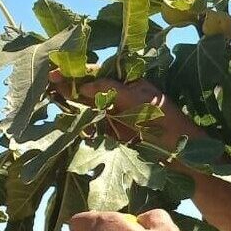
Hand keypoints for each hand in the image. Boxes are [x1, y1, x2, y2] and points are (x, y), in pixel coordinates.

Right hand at [47, 68, 205, 147]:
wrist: (185, 160)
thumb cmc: (169, 125)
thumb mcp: (141, 102)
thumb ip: (113, 91)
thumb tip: (85, 85)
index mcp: (131, 84)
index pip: (99, 73)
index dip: (78, 71)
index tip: (56, 70)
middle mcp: (121, 98)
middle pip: (90, 88)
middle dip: (69, 84)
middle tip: (46, 81)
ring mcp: (116, 117)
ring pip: (87, 106)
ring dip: (69, 101)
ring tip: (49, 95)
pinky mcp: (114, 137)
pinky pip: (92, 126)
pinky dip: (78, 123)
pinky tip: (64, 119)